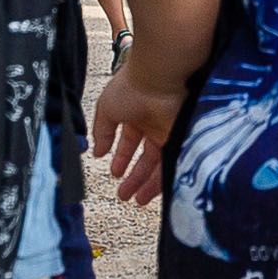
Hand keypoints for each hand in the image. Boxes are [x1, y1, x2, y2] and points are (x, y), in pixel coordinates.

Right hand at [91, 63, 185, 205]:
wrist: (158, 78)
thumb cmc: (131, 87)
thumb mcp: (107, 109)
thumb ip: (102, 131)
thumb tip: (97, 151)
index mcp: (134, 115)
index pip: (129, 141)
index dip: (122, 158)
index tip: (115, 173)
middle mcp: (153, 125)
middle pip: (145, 157)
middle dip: (134, 177)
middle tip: (125, 195)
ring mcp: (168, 132)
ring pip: (158, 164)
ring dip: (146, 183)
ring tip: (136, 200)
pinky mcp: (180, 138)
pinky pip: (172, 163)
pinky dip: (161, 179)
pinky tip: (150, 190)